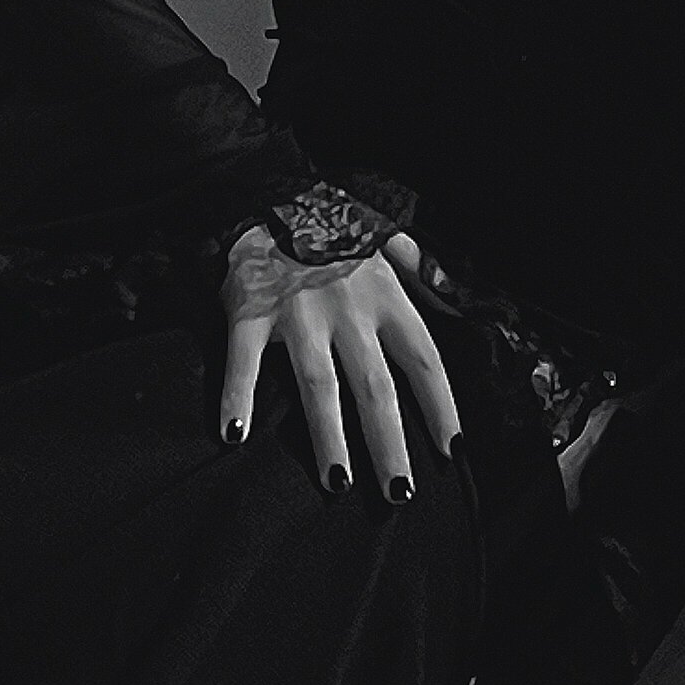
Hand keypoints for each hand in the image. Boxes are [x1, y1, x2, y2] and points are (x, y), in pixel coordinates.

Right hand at [219, 226, 461, 500]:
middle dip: (390, 445)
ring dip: (328, 438)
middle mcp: (348, 310)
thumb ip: (413, 267)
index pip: (424, 360)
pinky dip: (236, 395)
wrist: (267, 191)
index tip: (451, 448)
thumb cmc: (328, 224)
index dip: (441, 407)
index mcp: (386, 296)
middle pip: (376, 389)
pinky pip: (243, 361)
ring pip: (319, 386)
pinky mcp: (251, 313)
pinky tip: (233, 433)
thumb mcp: (382, 238)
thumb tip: (442, 287)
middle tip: (399, 493)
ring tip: (337, 482)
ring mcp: (299, 314)